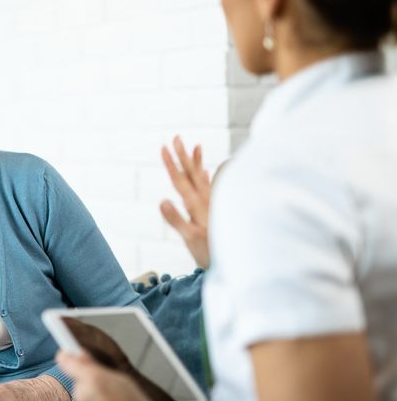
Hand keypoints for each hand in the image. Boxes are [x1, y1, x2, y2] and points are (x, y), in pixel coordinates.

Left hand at [55, 350, 154, 400]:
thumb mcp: (121, 380)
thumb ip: (95, 367)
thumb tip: (79, 355)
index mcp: (94, 378)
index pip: (67, 362)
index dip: (67, 357)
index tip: (65, 355)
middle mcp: (82, 394)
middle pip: (79, 384)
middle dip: (89, 387)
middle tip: (109, 395)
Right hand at [160, 136, 211, 268]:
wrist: (238, 264)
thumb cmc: (211, 254)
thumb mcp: (190, 239)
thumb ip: (176, 220)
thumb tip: (162, 200)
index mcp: (196, 206)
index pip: (180, 180)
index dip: (171, 163)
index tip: (164, 147)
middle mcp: (205, 202)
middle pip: (192, 174)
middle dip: (182, 155)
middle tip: (176, 137)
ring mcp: (213, 206)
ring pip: (203, 178)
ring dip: (197, 162)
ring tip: (196, 146)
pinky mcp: (218, 211)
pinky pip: (211, 188)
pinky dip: (208, 178)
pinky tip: (209, 171)